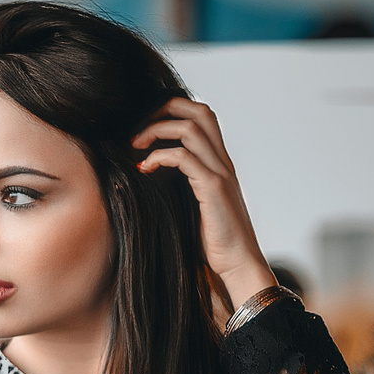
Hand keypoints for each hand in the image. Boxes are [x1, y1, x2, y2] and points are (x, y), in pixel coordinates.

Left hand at [131, 97, 276, 317]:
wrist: (238, 264)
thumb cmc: (213, 241)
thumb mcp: (192, 205)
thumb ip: (179, 185)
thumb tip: (146, 174)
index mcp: (218, 163)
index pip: (201, 116)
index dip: (172, 111)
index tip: (143, 128)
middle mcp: (222, 162)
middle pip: (199, 110)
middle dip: (164, 109)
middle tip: (137, 129)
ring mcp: (220, 173)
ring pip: (190, 128)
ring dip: (156, 130)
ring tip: (134, 146)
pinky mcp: (213, 188)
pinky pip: (184, 157)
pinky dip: (159, 156)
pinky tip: (144, 168)